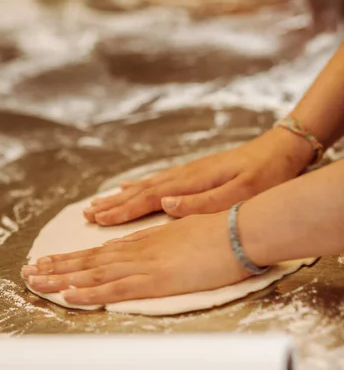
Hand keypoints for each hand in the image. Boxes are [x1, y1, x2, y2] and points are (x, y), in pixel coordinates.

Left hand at [22, 213, 248, 304]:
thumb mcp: (182, 234)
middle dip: (57, 266)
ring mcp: (145, 264)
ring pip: (95, 272)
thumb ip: (158, 241)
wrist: (241, 231)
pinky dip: (91, 292)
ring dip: (63, 277)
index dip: (74, 258)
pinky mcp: (157, 279)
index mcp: (145, 242)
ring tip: (35, 281)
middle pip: (90, 260)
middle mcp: (139, 251)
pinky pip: (116, 288)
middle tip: (29, 271)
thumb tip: (138, 246)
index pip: (101, 252)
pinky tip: (70, 295)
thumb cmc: (220, 233)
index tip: (51, 261)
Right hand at [84, 128, 312, 225]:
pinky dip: (138, 185)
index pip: (148, 198)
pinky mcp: (194, 173)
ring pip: (145, 185)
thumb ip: (202, 202)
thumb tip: (165, 204)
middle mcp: (183, 176)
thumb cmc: (265, 175)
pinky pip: (157, 180)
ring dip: (121, 196)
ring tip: (99, 202)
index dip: (121, 210)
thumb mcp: (239, 193)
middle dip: (113, 205)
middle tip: (87, 214)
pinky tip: (128, 186)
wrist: (282, 150)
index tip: (98, 219)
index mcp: (191, 182)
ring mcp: (187, 173)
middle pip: (140, 191)